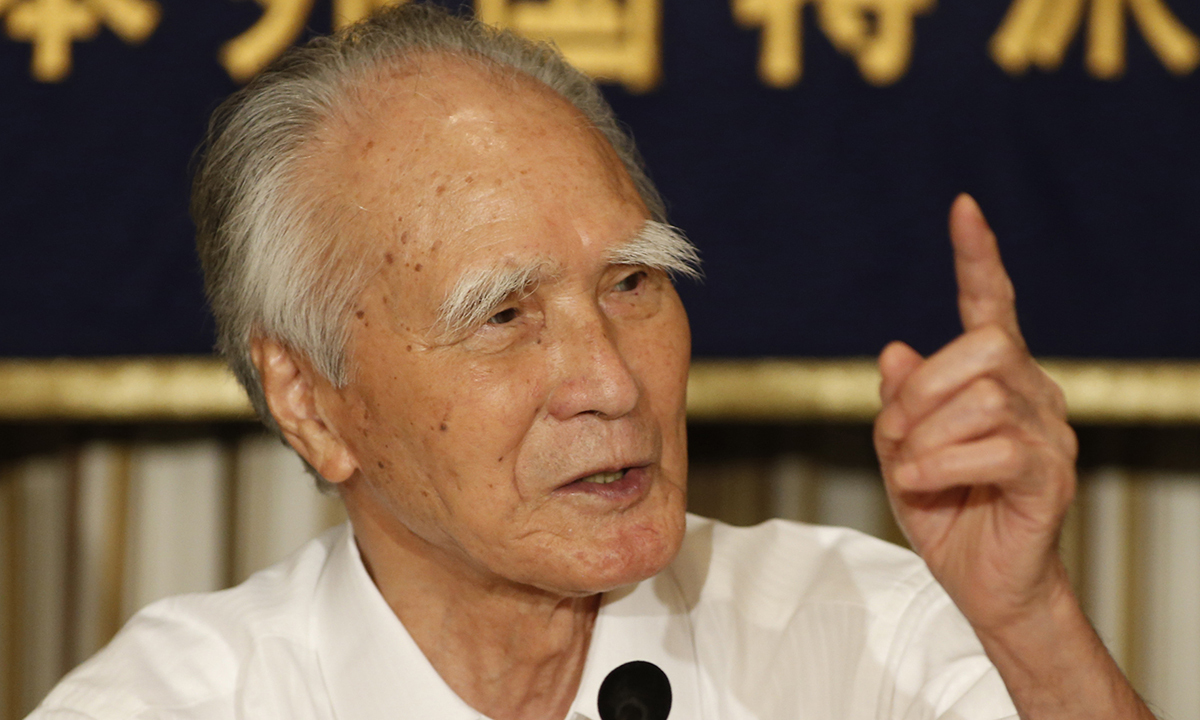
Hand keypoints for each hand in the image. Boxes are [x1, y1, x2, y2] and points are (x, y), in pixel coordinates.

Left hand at [873, 194, 1078, 632]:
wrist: (982, 580)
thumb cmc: (944, 509)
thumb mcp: (902, 448)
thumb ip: (900, 400)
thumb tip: (896, 349)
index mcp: (996, 377)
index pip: (992, 305)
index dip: (978, 257)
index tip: (963, 208)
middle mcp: (1032, 392)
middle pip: (983, 346)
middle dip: (921, 388)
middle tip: (895, 434)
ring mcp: (1049, 432)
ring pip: (980, 397)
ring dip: (923, 435)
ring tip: (909, 469)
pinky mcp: (1050, 474)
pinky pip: (994, 447)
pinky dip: (938, 463)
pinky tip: (918, 482)